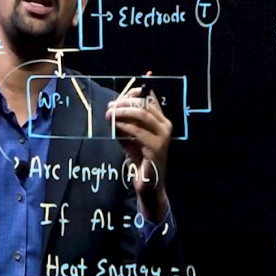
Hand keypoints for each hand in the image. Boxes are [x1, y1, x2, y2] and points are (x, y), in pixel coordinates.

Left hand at [105, 81, 170, 220]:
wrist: (147, 182)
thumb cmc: (137, 157)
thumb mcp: (129, 135)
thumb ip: (124, 121)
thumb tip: (112, 107)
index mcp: (161, 120)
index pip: (150, 98)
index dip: (134, 93)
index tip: (117, 97)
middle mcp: (165, 126)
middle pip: (145, 104)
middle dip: (125, 102)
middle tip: (110, 107)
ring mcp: (163, 136)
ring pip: (142, 114)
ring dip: (123, 112)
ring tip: (109, 114)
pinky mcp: (156, 147)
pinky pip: (138, 131)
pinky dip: (124, 126)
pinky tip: (115, 126)